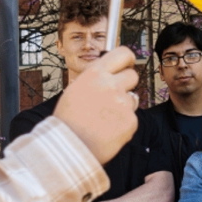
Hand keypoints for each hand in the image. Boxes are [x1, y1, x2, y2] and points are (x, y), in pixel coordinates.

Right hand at [54, 46, 139, 164]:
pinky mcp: (131, 121)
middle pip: (132, 75)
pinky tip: (108, 131)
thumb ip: (95, 79)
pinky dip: (123, 124)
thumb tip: (110, 71)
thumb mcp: (75, 90)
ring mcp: (123, 103)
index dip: (127, 59)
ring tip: (104, 119)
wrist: (69, 148)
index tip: (127, 65)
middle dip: (126, 85)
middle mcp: (111, 85)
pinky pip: (132, 118)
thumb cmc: (68, 120)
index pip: (122, 53)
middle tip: (113, 98)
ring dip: (123, 106)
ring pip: (132, 98)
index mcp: (95, 74)